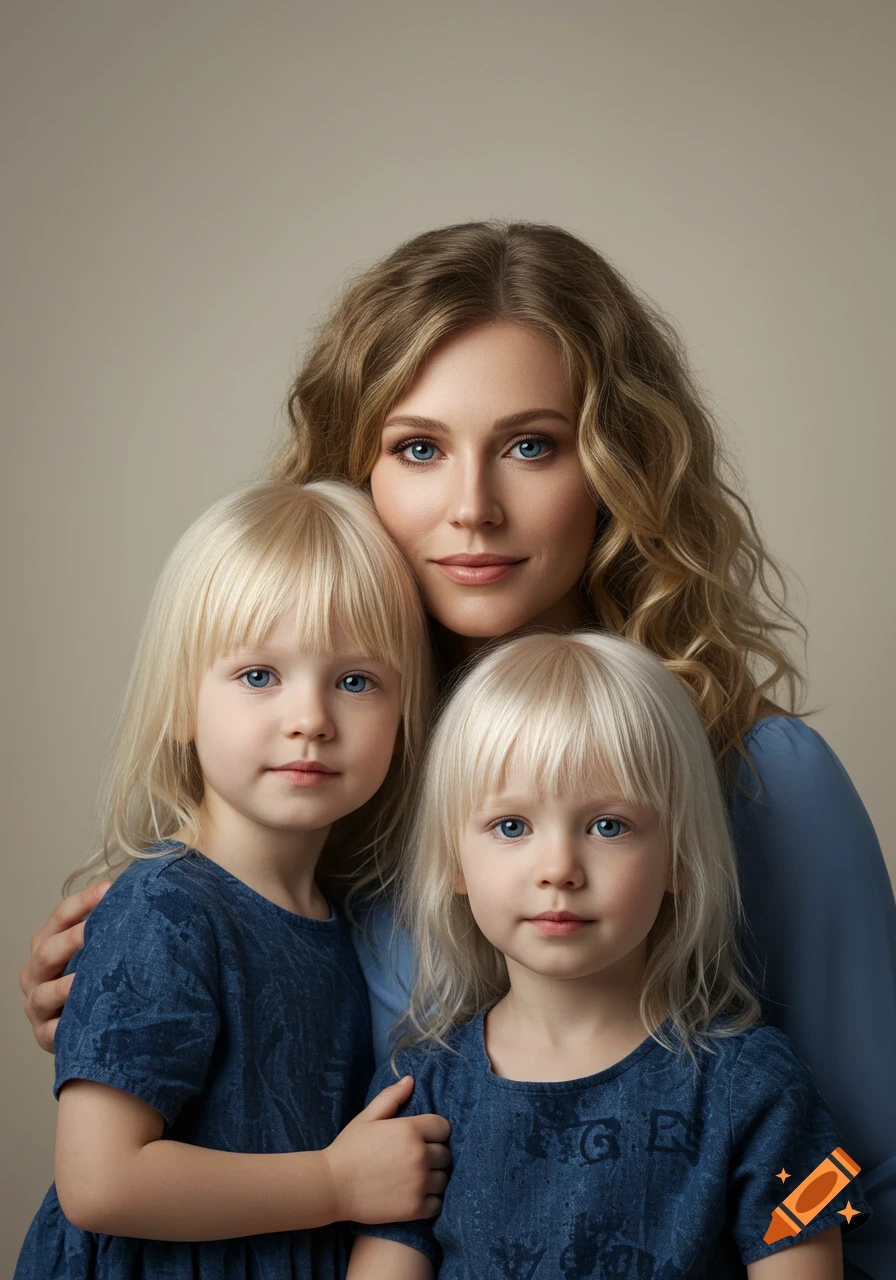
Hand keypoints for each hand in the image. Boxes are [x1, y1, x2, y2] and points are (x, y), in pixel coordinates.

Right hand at [19, 882, 110, 1050]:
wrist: (86, 1024)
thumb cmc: (92, 979)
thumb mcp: (95, 950)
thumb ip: (108, 928)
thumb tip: (143, 896)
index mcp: (47, 944)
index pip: (61, 916)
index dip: (83, 901)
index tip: (110, 889)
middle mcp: (36, 973)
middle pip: (47, 950)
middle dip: (72, 938)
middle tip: (98, 930)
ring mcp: (37, 1005)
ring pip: (44, 992)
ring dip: (65, 984)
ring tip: (89, 975)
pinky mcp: (44, 1034)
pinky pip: (51, 1030)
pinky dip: (65, 1021)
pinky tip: (83, 1014)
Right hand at [324, 1076, 450, 1223]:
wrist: (333, 1186)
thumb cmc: (349, 1148)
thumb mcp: (368, 1117)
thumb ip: (391, 1097)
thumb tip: (410, 1080)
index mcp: (410, 1130)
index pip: (444, 1127)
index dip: (434, 1132)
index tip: (423, 1138)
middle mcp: (419, 1155)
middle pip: (446, 1154)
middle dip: (435, 1155)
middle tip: (416, 1160)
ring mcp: (419, 1183)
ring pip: (444, 1179)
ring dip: (434, 1178)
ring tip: (416, 1179)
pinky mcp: (415, 1208)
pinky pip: (437, 1203)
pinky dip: (430, 1200)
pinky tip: (415, 1195)